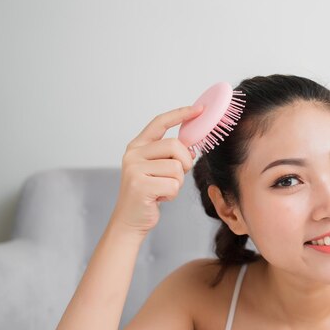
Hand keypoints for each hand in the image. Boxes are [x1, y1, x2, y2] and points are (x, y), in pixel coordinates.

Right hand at [109, 104, 203, 236]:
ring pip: (176, 167)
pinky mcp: (139, 185)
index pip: (160, 122)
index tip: (199, 109)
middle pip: (174, 145)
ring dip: (177, 182)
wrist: (130, 220)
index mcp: (137, 146)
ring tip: (163, 189)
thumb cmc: (148, 194)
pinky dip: (172, 194)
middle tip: (177, 175)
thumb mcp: (157, 169)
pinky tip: (159, 198)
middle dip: (184, 161)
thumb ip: (169, 155)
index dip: (180, 114)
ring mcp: (134, 169)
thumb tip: (191, 146)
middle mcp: (133, 154)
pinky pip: (172, 185)